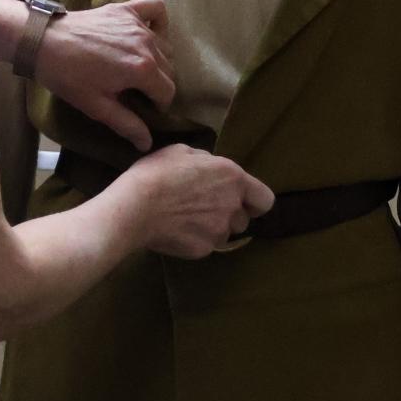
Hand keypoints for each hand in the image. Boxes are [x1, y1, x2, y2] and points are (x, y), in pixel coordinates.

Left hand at [32, 0, 175, 150]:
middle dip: (157, 84)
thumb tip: (147, 143)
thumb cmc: (68, 76)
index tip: (142, 107)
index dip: (157, 104)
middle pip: (169, 70)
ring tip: (136, 67)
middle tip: (136, 90)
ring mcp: (138, 24)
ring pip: (164, 45)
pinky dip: (159, 20)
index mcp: (143, 70)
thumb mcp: (97, 106)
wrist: (43, 41)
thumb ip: (126, 124)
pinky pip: (156, 8)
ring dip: (157, 59)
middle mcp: (147, 44)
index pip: (168, 92)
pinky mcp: (126, 9)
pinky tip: (149, 32)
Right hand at [116, 143, 273, 257]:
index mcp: (232, 178)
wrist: (135, 207)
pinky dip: (195, 239)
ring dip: (213, 228)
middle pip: (243, 219)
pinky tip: (176, 230)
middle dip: (228, 215)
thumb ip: (205, 161)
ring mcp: (219, 230)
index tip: (243, 202)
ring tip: (187, 220)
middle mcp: (232, 206)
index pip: (265, 199)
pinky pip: (206, 245)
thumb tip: (209, 168)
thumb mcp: (181, 151)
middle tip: (203, 208)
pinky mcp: (204, 249)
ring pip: (225, 234)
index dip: (255, 202)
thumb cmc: (156, 173)